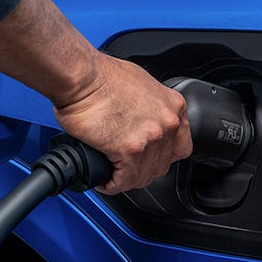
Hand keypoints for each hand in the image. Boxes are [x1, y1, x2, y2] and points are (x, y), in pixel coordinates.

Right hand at [54, 54, 192, 194]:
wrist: (81, 77)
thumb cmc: (101, 76)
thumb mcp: (140, 85)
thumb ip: (150, 107)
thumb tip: (141, 121)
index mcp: (173, 107)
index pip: (180, 147)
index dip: (162, 156)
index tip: (149, 158)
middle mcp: (167, 123)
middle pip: (162, 165)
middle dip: (142, 170)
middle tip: (125, 169)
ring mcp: (151, 138)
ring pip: (143, 176)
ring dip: (125, 180)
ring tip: (111, 176)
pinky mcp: (130, 150)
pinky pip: (124, 181)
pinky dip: (112, 185)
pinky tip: (103, 181)